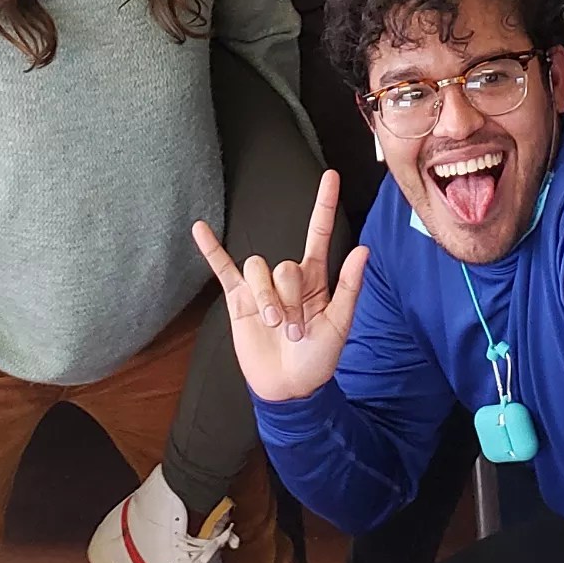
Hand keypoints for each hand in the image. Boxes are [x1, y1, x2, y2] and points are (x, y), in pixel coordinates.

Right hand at [192, 168, 366, 402]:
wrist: (290, 387)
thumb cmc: (318, 358)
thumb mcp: (340, 324)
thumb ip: (349, 286)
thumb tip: (363, 249)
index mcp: (315, 278)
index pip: (318, 233)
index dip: (323, 204)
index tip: (331, 175)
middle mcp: (287, 278)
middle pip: (282, 264)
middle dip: (288, 298)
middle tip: (295, 329)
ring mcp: (262, 288)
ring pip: (258, 269)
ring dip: (267, 299)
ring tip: (275, 326)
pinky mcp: (239, 300)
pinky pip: (223, 269)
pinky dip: (211, 249)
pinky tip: (200, 229)